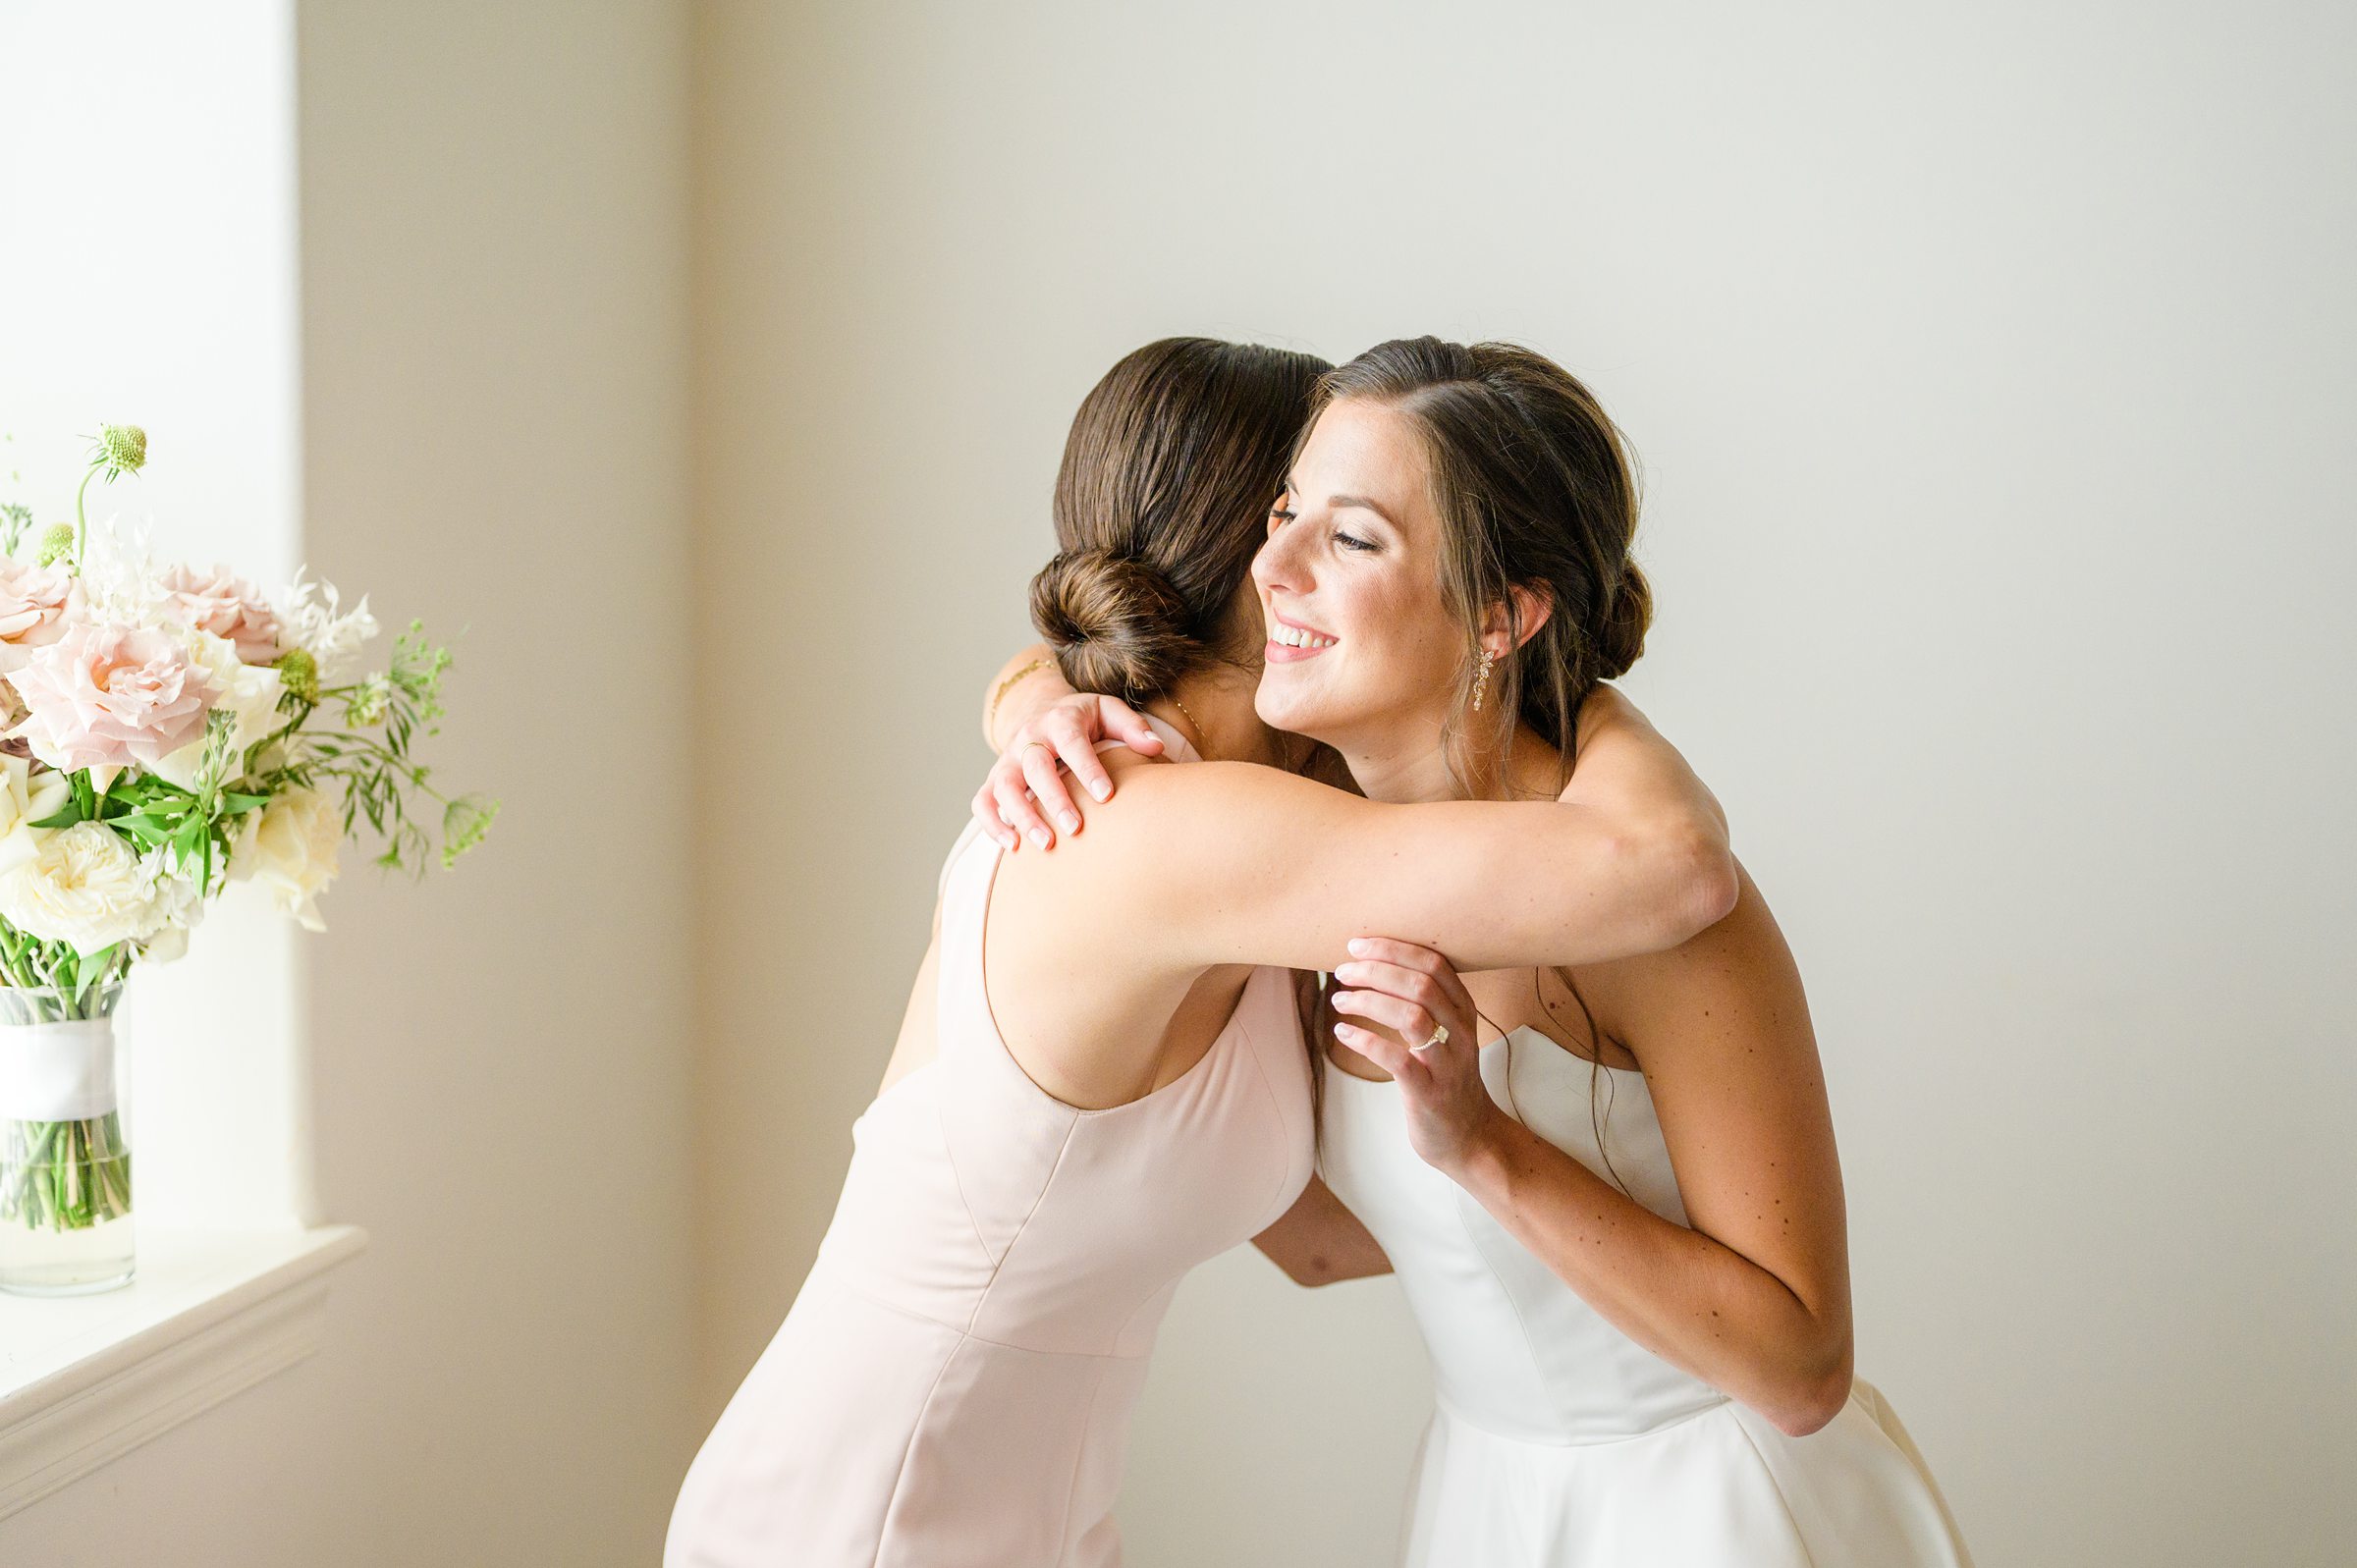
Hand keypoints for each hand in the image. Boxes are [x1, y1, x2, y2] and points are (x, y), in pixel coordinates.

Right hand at [971, 693, 1164, 851]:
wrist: (1041, 713)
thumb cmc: (1084, 720)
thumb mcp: (1108, 712)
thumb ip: (1132, 727)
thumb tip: (1156, 747)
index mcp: (1060, 719)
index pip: (1071, 742)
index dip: (1087, 769)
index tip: (1106, 796)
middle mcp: (1028, 738)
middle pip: (1035, 766)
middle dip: (1054, 799)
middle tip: (1075, 828)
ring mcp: (1007, 759)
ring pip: (1004, 786)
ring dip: (1022, 816)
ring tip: (1046, 845)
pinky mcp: (993, 779)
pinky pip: (983, 801)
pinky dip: (992, 824)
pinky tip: (1013, 847)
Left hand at [1330, 937, 1506, 1176]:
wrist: (1469, 1137)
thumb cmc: (1445, 1079)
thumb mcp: (1446, 1034)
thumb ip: (1422, 1004)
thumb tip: (1372, 967)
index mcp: (1464, 1012)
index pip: (1435, 964)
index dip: (1394, 949)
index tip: (1358, 945)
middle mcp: (1461, 1034)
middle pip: (1421, 985)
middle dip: (1376, 970)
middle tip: (1343, 971)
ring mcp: (1448, 1065)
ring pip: (1412, 1016)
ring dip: (1369, 1001)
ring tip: (1339, 999)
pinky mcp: (1430, 1094)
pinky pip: (1398, 1061)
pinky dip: (1366, 1041)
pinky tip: (1343, 1033)